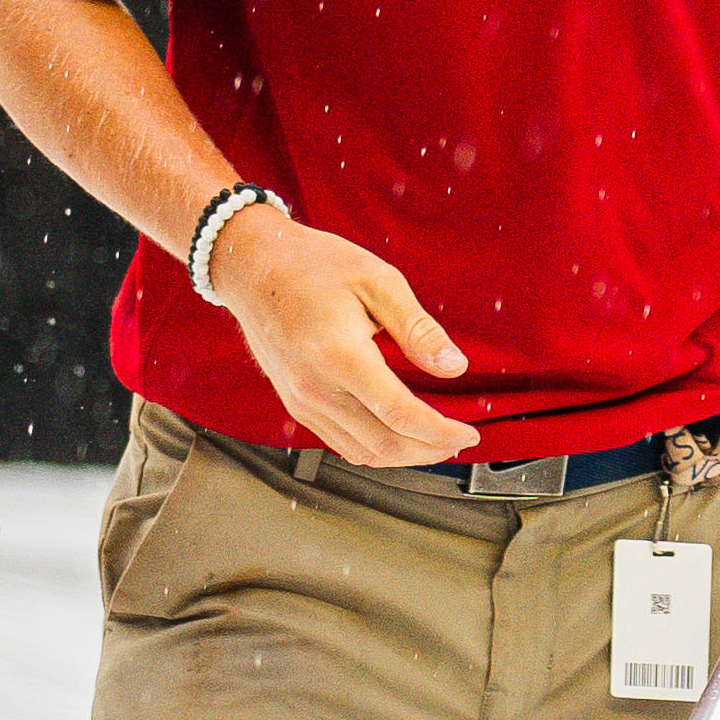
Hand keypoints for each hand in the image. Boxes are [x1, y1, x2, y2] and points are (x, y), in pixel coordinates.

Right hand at [209, 208, 475, 464]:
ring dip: (405, 455)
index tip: (469, 433)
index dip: (440, 431)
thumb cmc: (311, 265)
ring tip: (436, 443)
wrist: (250, 264)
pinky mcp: (294, 403)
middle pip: (384, 443)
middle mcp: (314, 387)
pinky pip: (340, 442)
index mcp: (339, 355)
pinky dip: (375, 449)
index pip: (399, 413)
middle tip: (459, 440)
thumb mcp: (377, 281)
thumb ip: (418, 328)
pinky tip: (397, 437)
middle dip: (429, 449)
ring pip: (362, 452)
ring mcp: (300, 399)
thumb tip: (453, 366)